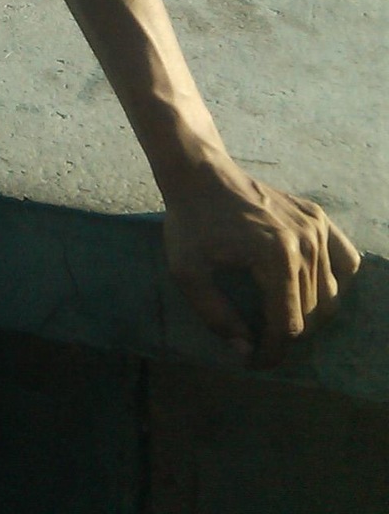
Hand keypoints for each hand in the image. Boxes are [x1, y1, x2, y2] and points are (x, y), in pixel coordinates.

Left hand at [162, 162, 359, 366]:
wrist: (198, 172)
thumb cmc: (190, 221)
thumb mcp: (186, 271)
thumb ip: (215, 316)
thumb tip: (246, 351)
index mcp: (277, 256)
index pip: (288, 326)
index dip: (272, 351)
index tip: (254, 360)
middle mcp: (306, 242)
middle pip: (312, 314)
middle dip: (288, 336)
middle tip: (262, 342)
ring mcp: (316, 227)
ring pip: (330, 294)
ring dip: (308, 313)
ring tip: (278, 317)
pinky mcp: (318, 216)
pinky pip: (345, 262)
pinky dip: (334, 281)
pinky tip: (309, 287)